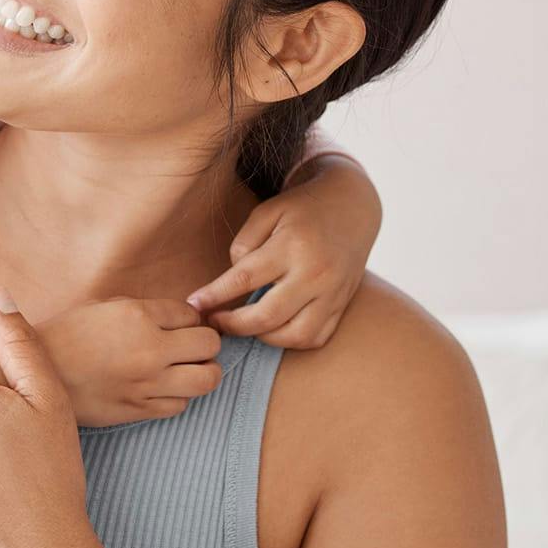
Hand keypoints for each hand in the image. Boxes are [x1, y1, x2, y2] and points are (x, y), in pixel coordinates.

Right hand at [43, 298, 221, 425]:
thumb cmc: (64, 335)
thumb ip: (143, 309)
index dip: (188, 318)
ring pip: (207, 379)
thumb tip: (179, 316)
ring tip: (185, 369)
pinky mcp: (140, 410)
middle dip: (204, 342)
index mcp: (137, 315)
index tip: (176, 324)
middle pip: (210, 344)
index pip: (192, 314)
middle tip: (189, 345)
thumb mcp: (102, 306)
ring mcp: (147, 384)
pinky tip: (160, 388)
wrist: (31, 374)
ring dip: (201, 371)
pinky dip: (178, 395)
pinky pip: (181, 405)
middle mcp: (149, 349)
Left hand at [185, 154, 381, 347]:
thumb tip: (232, 283)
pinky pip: (315, 338)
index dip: (214, 296)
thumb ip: (244, 245)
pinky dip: (290, 341)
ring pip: (293, 335)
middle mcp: (314, 274)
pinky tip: (272, 329)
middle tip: (213, 322)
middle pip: (266, 316)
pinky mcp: (342, 304)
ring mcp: (332, 293)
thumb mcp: (267, 212)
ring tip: (243, 325)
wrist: (353, 206)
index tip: (194, 304)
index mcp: (291, 246)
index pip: (244, 280)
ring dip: (262, 338)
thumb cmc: (301, 209)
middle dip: (232, 325)